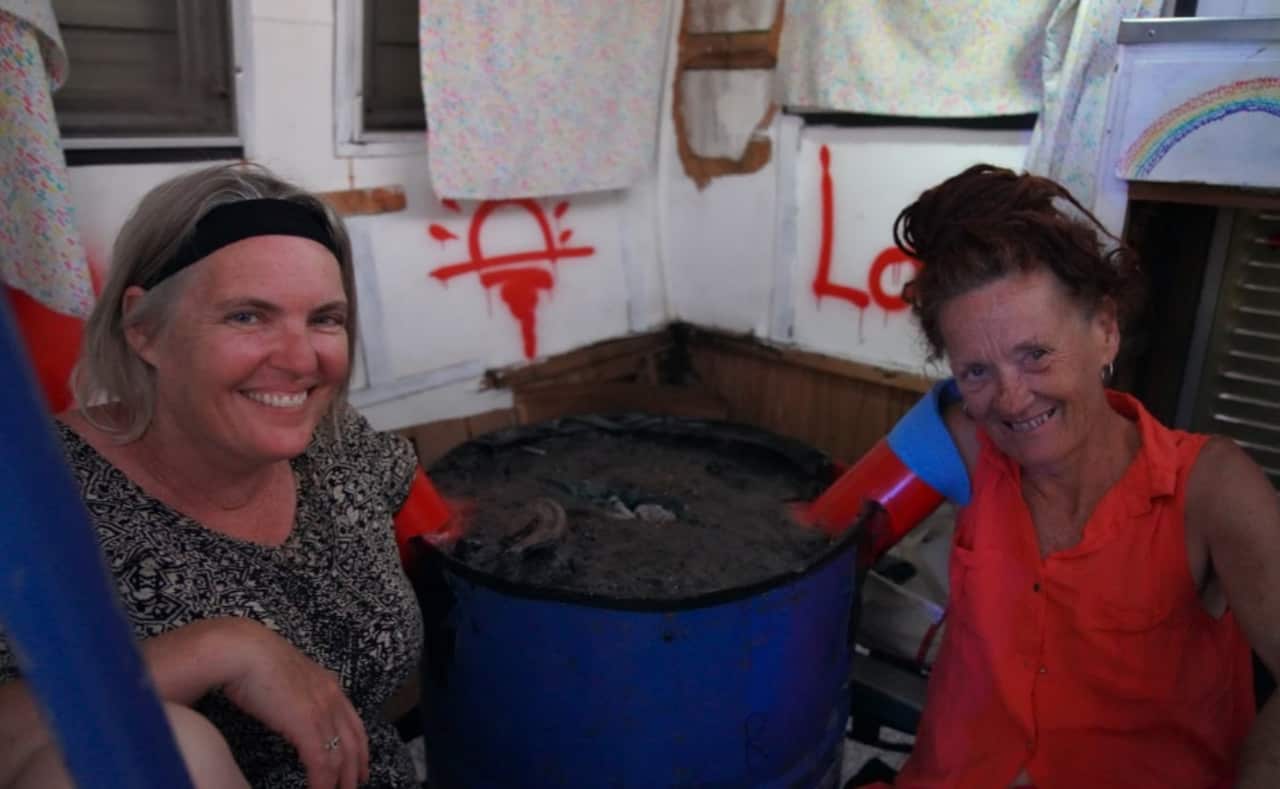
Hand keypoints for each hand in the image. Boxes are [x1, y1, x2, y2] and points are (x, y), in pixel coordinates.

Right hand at [220, 623, 368, 788]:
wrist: (241, 650)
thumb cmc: (250, 661)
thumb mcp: (283, 678)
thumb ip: (293, 695)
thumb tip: (285, 710)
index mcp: (328, 684)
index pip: (354, 722)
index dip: (359, 747)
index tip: (359, 765)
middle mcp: (332, 696)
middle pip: (353, 741)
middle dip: (356, 768)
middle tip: (354, 788)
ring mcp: (322, 709)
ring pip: (342, 755)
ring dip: (340, 780)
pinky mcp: (307, 724)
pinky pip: (322, 762)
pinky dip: (322, 782)